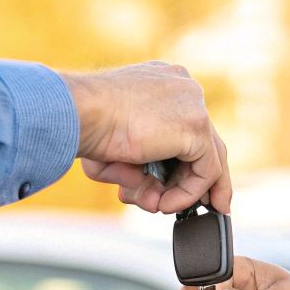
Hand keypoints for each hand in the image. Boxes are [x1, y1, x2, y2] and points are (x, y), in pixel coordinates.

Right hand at [64, 61, 231, 213]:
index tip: (179, 183)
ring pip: (208, 158)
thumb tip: (152, 196)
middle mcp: (183, 88)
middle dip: (198, 179)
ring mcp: (194, 105)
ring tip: (160, 207)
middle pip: (206, 140)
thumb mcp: (116, 145)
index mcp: (163, 83)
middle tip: (196, 205)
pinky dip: (188, 193)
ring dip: (185, 191)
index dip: (186, 158)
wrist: (81, 112)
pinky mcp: (196, 127)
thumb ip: (136, 169)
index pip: (187, 124)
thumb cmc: (86, 125)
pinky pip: (206, 171)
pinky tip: (164, 203)